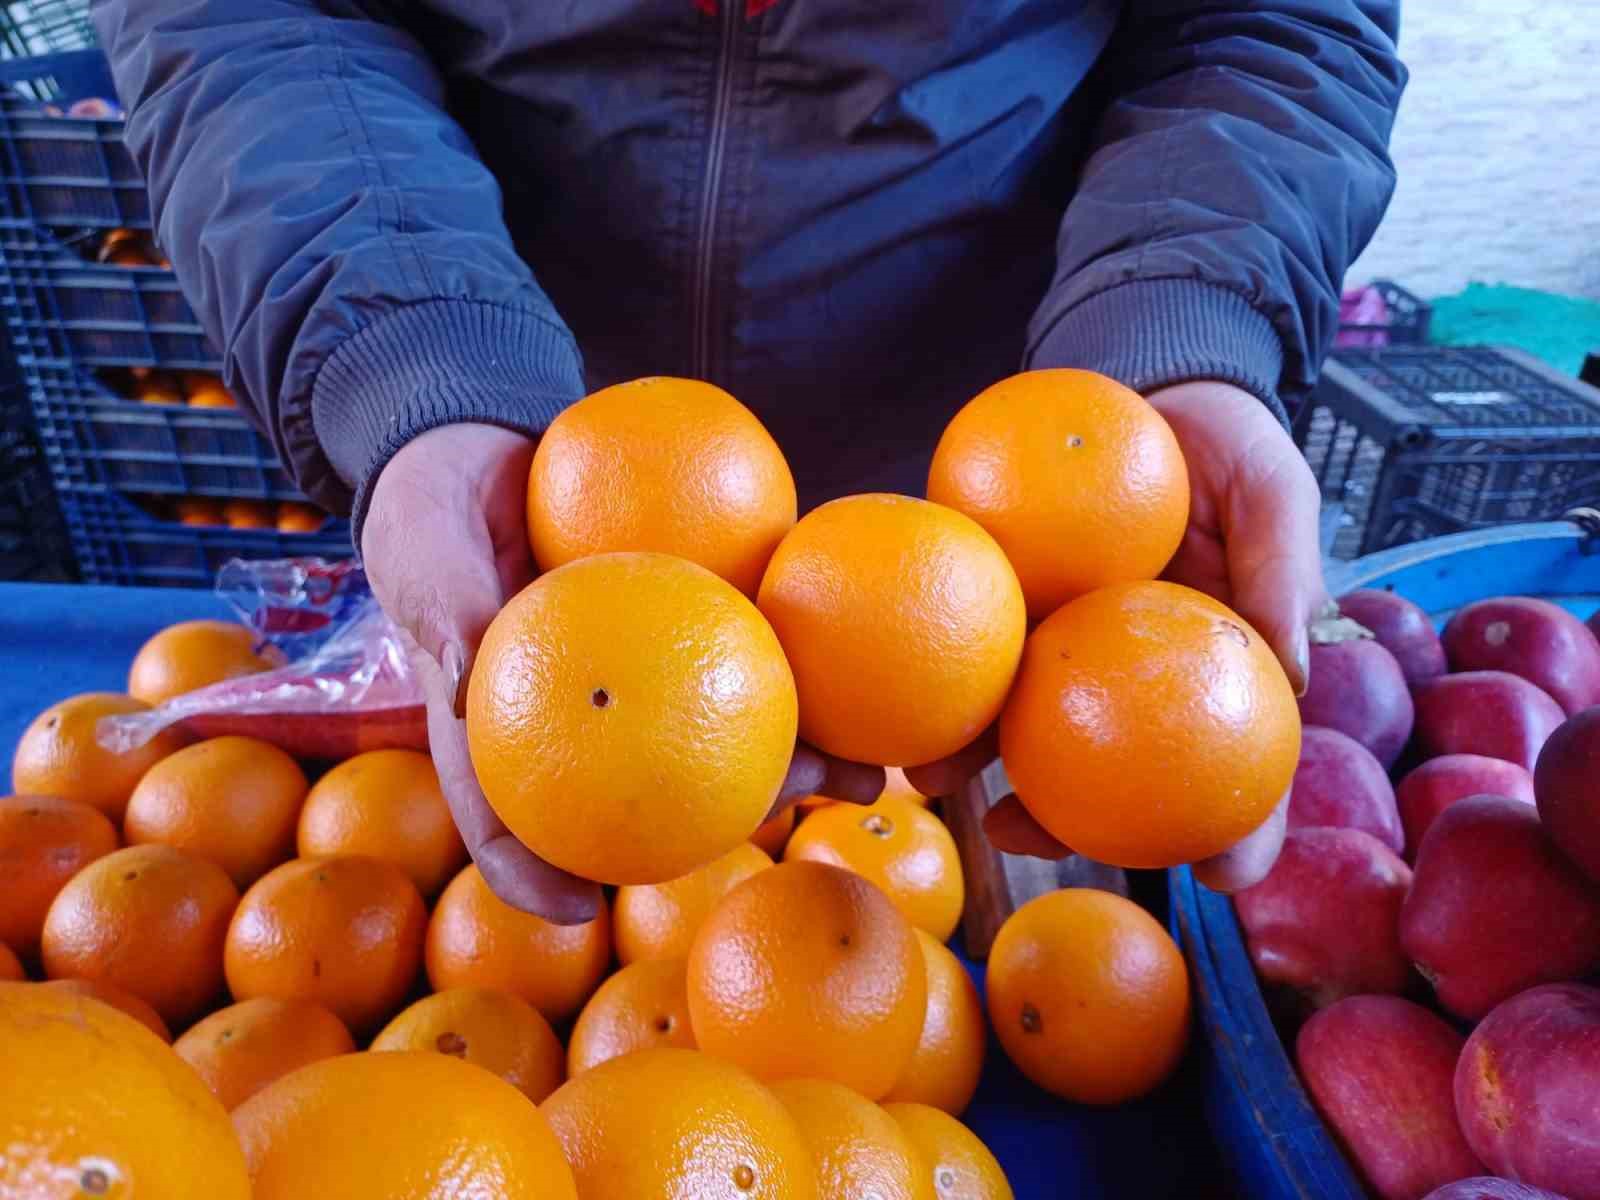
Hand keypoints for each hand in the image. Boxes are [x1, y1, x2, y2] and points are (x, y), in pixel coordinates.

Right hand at [363, 424, 881, 921]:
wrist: (481, 451)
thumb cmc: (434, 512)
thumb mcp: (423, 547)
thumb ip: (446, 604)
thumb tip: (468, 687)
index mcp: (507, 728)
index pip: (508, 820)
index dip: (534, 875)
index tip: (581, 907)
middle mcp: (588, 721)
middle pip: (656, 793)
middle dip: (731, 814)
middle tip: (786, 818)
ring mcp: (647, 675)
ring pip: (723, 732)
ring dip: (798, 759)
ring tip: (870, 774)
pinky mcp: (690, 619)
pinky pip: (747, 649)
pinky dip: (800, 668)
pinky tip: (861, 675)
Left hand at [971, 382, 1325, 890]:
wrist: (1145, 388)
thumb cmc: (1227, 446)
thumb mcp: (1273, 489)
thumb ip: (1281, 566)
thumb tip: (1294, 675)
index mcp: (1210, 665)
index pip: (1240, 762)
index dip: (1241, 828)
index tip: (1223, 875)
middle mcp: (1132, 674)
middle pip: (1110, 772)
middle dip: (1067, 825)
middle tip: (1023, 843)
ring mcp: (1065, 644)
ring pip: (1024, 722)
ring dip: (978, 760)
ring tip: (936, 782)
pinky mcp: (1009, 602)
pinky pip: (976, 643)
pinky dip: (943, 674)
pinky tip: (907, 691)